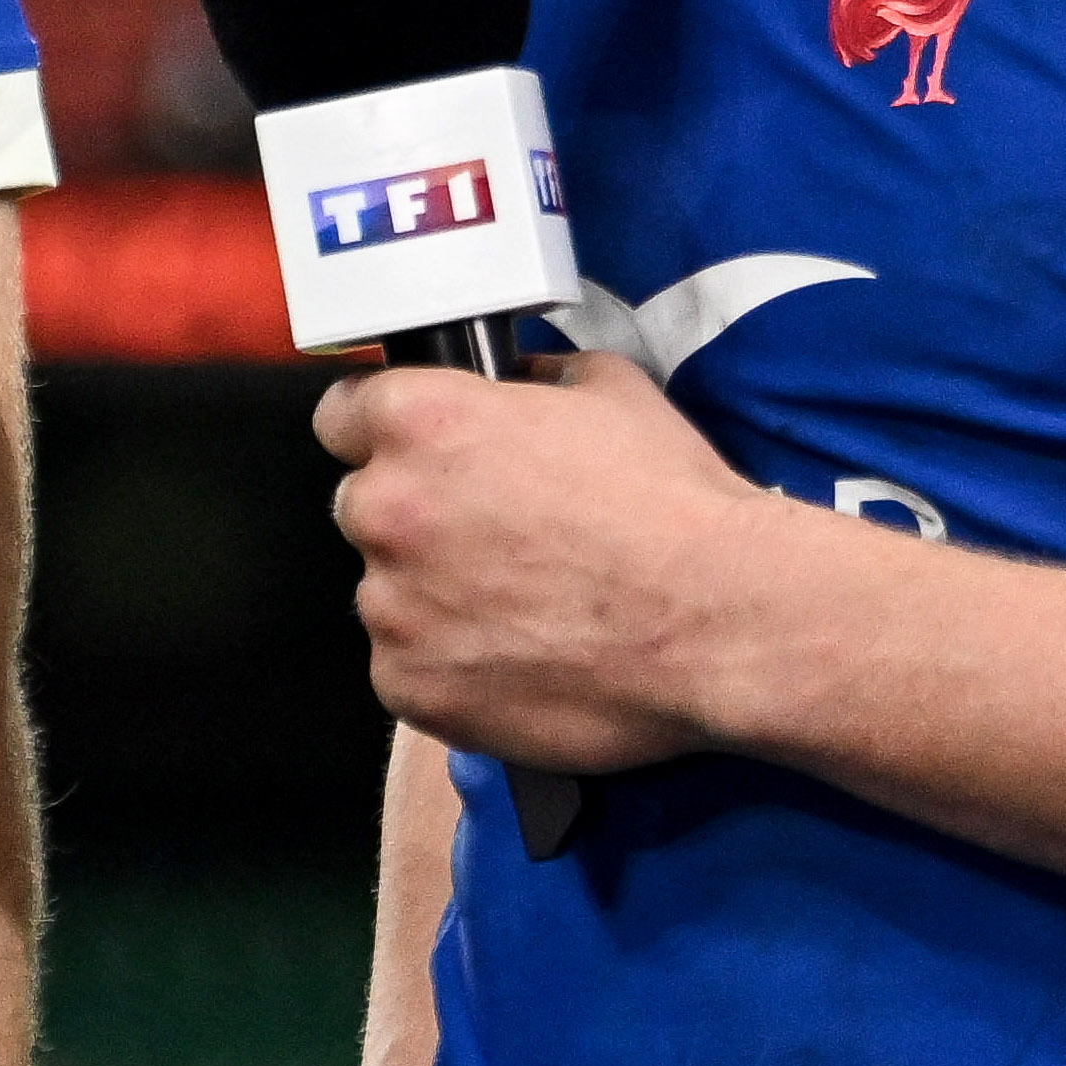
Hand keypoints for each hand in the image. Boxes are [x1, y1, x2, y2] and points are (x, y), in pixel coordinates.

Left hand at [312, 347, 762, 775]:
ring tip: (524, 609)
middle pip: (365, 507)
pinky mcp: (410, 685)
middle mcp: (387, 509)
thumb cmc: (674, 504)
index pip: (343, 415)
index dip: (382, 433)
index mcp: (421, 422)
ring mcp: (392, 606)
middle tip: (497, 541)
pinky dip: (449, 667)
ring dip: (433, 598)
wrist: (722, 618)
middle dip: (417, 519)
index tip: (414, 453)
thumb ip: (537, 379)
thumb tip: (517, 382)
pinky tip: (520, 658)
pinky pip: (407, 670)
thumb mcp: (612, 392)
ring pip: (387, 595)